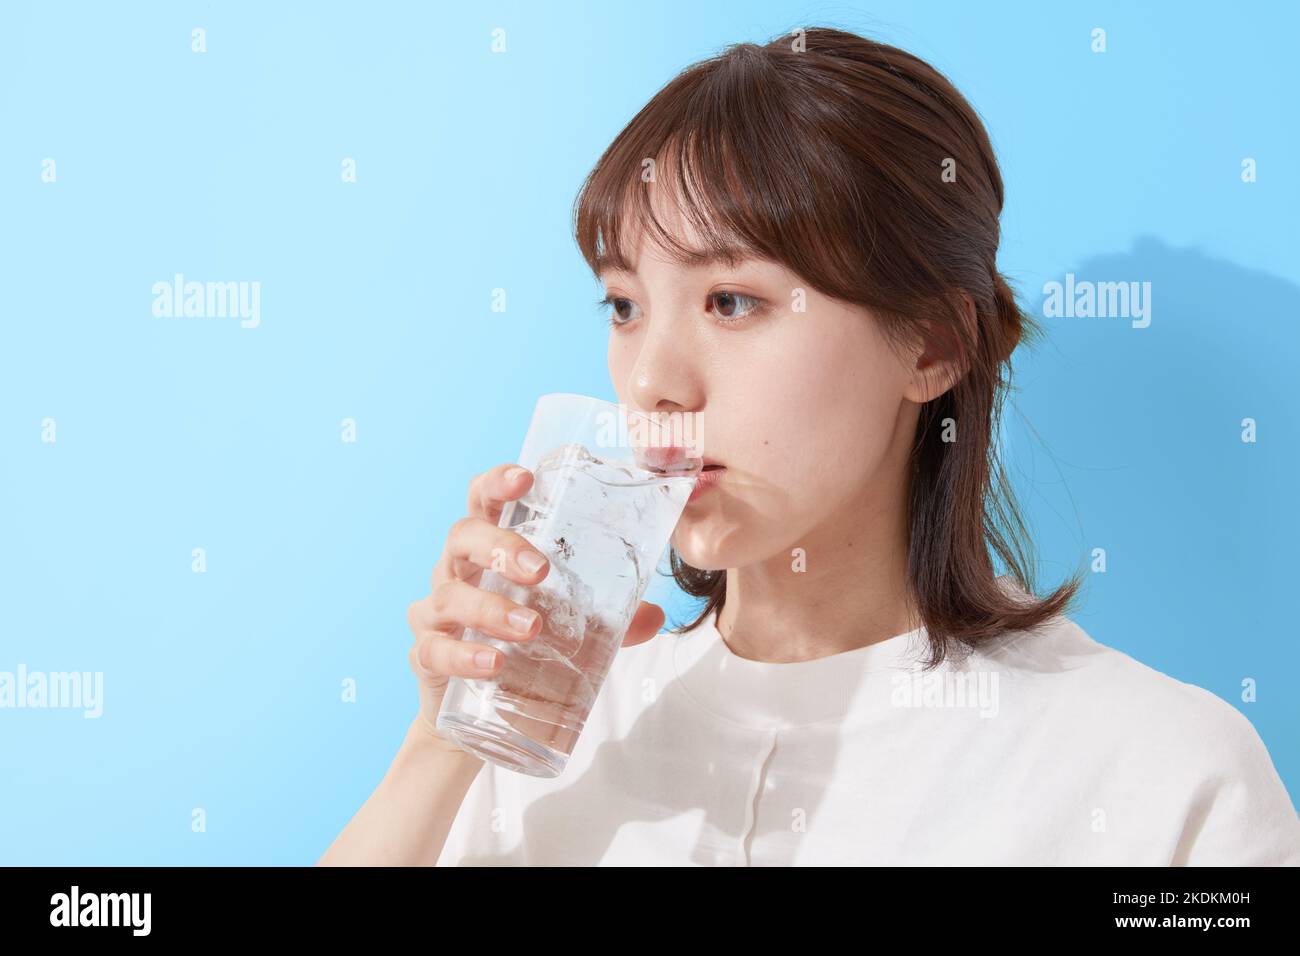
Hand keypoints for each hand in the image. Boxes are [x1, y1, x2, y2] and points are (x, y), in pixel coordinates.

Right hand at [406, 462, 666, 755]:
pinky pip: (435, 650)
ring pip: (451, 595)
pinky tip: (492, 664)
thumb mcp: (571, 628)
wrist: (475, 719)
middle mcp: (457, 571)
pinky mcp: (426, 656)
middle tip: (540, 571)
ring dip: (490, 609)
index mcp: (489, 550)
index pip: (485, 501)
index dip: (498, 482)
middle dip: (501, 547)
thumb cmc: (522, 648)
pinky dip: (464, 655)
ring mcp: (436, 613)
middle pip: (463, 537)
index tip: (525, 478)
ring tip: (530, 628)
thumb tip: (656, 614)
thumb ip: (612, 620)